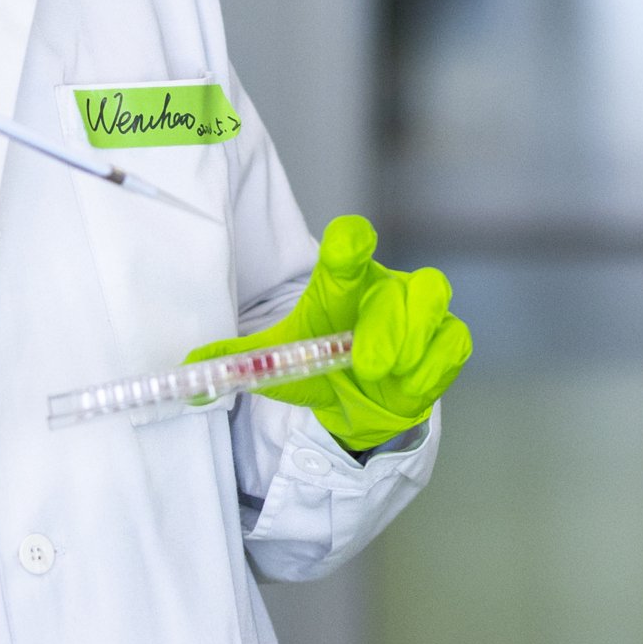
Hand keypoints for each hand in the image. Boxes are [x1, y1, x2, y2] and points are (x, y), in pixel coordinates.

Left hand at [185, 215, 471, 450]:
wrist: (360, 400)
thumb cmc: (318, 365)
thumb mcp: (275, 362)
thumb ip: (236, 362)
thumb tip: (190, 375)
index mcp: (341, 282)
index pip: (348, 245)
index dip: (350, 242)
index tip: (349, 246)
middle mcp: (385, 287)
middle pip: (398, 287)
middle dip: (386, 326)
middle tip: (366, 363)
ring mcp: (421, 311)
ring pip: (432, 305)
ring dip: (411, 343)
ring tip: (384, 374)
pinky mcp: (447, 339)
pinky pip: (452, 342)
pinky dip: (432, 368)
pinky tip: (409, 386)